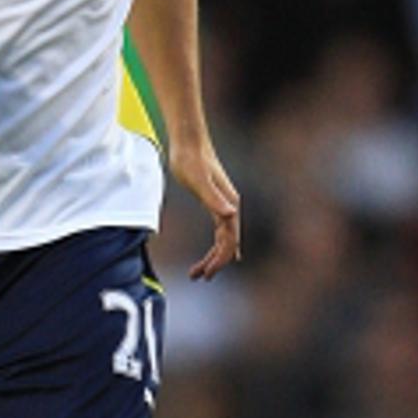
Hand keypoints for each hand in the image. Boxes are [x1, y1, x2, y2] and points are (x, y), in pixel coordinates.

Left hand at [169, 143, 240, 279]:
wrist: (187, 140)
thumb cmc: (190, 159)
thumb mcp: (198, 181)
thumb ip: (213, 198)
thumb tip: (230, 215)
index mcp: (228, 205)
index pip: (229, 241)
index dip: (219, 260)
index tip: (206, 275)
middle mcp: (230, 206)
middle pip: (228, 243)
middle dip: (215, 263)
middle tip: (197, 277)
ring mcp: (223, 203)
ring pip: (224, 238)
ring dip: (213, 257)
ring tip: (198, 272)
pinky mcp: (214, 200)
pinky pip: (220, 230)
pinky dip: (216, 245)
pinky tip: (211, 253)